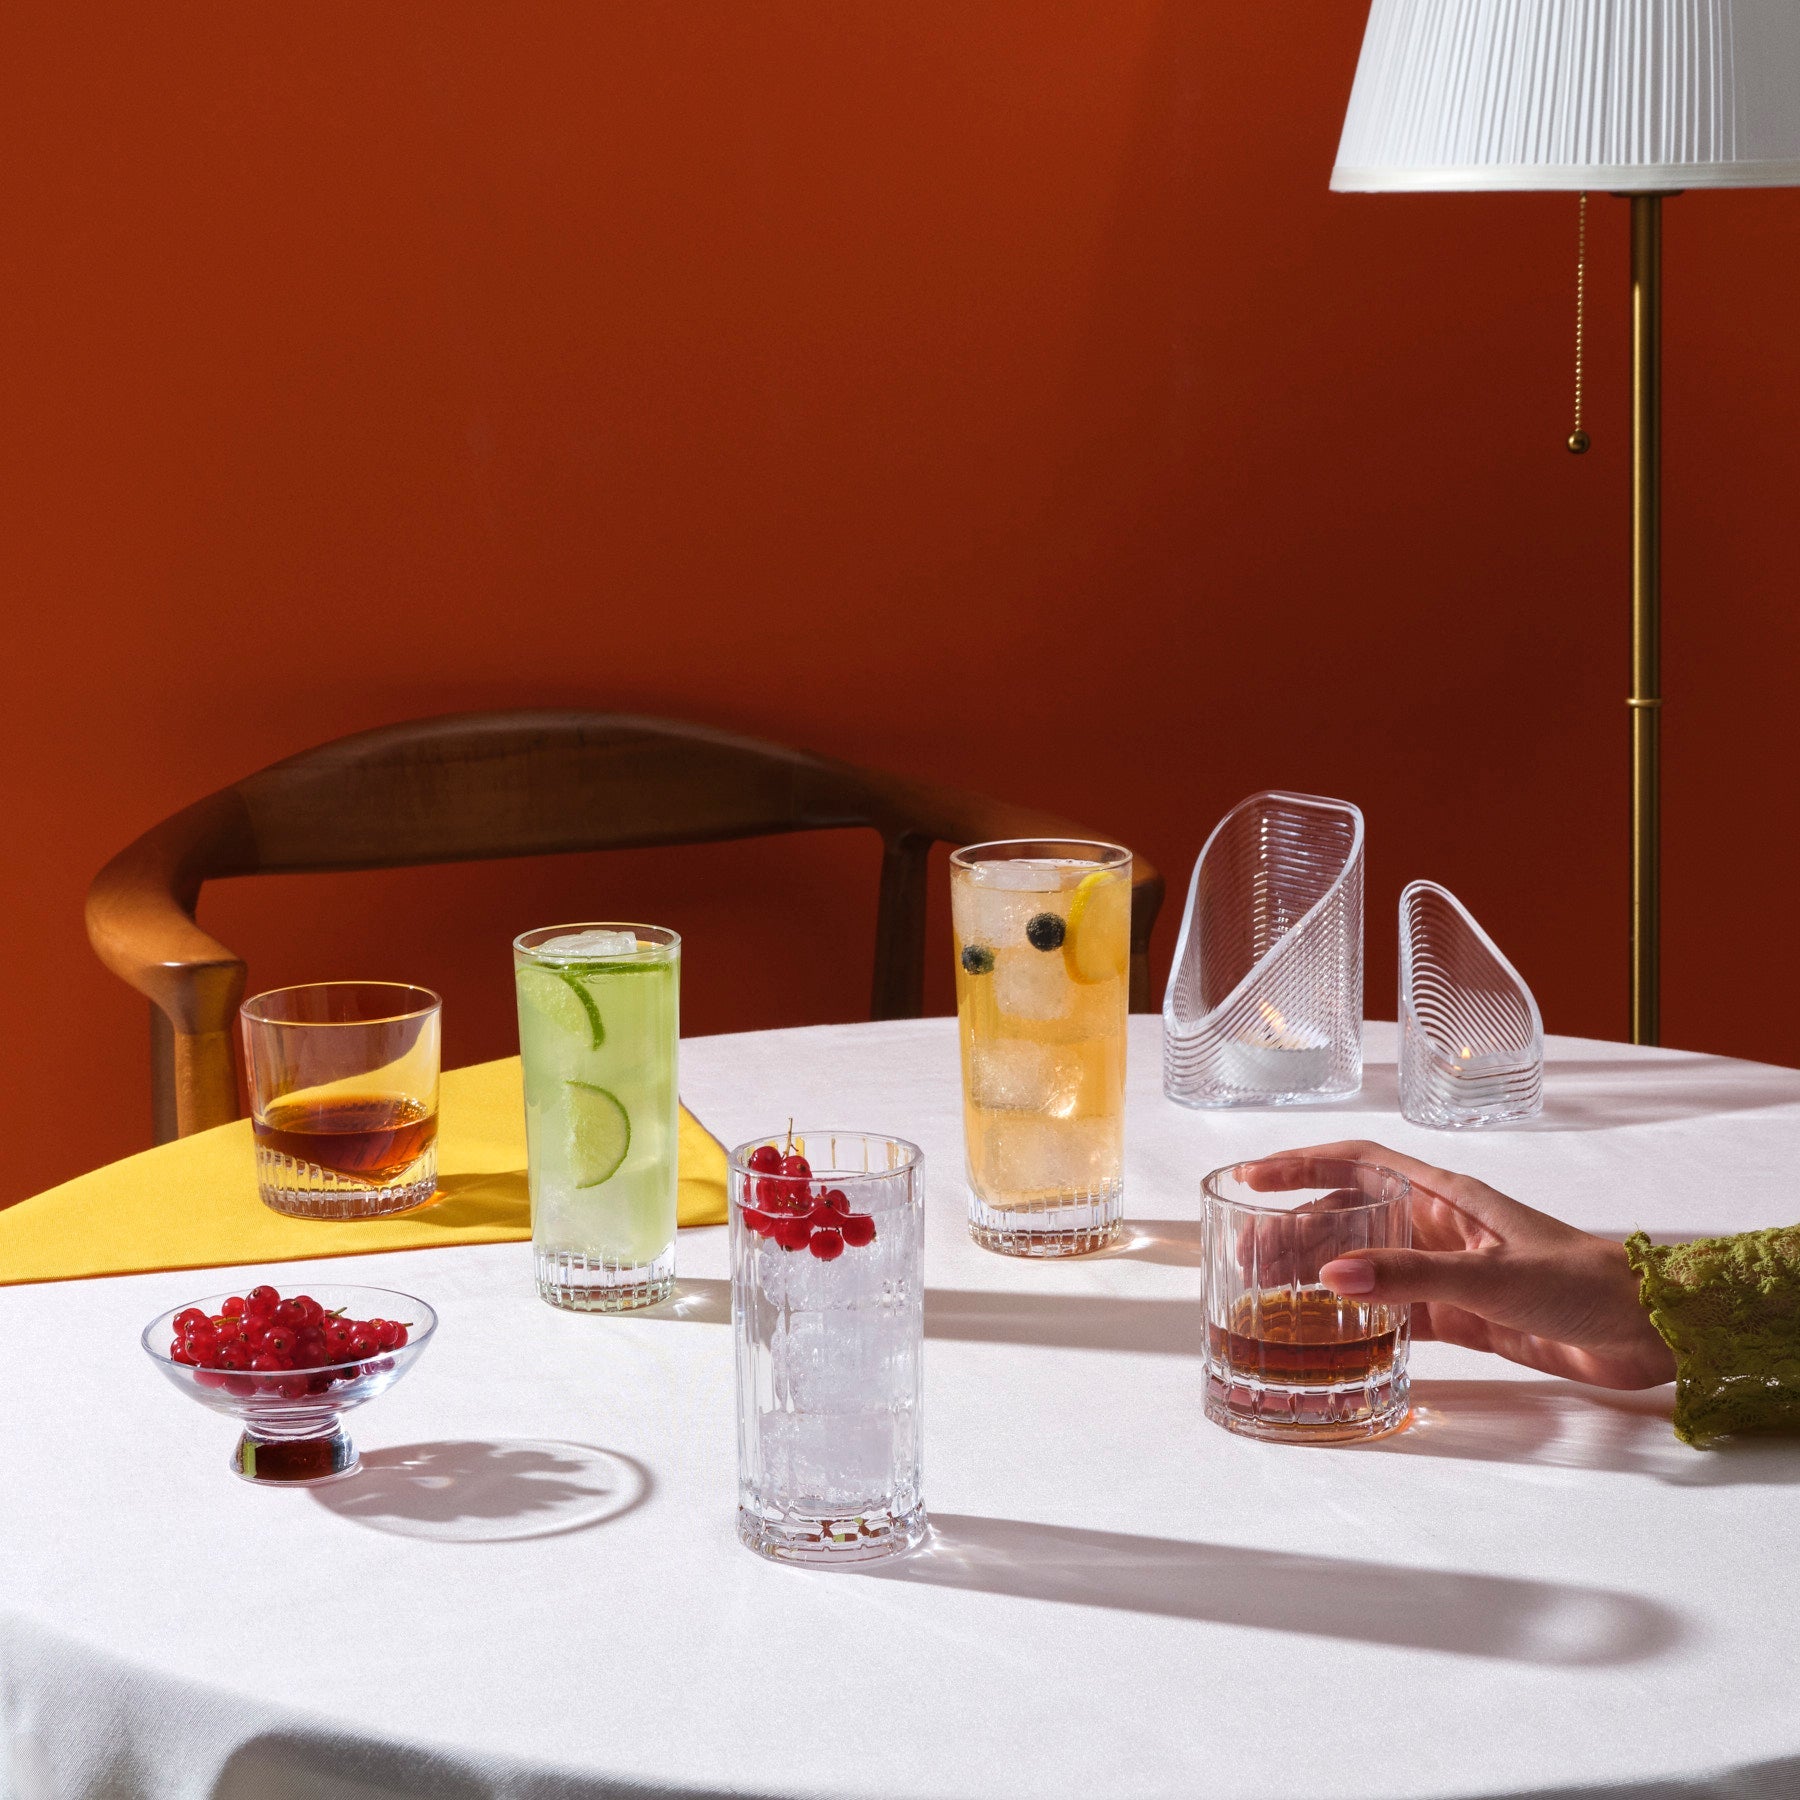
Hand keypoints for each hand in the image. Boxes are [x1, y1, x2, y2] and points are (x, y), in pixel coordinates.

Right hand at [1245, 1140, 1675, 1389]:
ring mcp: (1449, 1271)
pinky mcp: (1464, 1315)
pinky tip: (1331, 1332)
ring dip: (1319, 1271)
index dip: (1301, 1164)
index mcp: (1445, 1196)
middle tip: (1245, 1251)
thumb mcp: (1492, 1276)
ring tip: (1270, 1291)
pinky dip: (1359, 1319)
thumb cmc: (1583, 1282)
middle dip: (1295, 1227)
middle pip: (1349, 1216)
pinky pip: (1395, 1311)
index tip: (1252, 1176)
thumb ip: (1412, 1277)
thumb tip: (1333, 1274)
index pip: (1357, 1164)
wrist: (1647, 1329)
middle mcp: (1439, 1226)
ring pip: (1364, 1263)